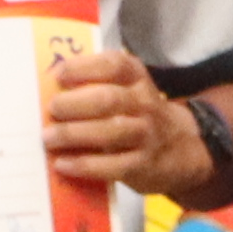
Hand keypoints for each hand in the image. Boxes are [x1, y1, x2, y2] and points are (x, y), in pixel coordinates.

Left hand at [42, 45, 178, 192]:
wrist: (184, 150)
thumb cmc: (141, 117)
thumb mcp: (130, 92)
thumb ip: (99, 86)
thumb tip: (51, 90)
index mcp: (137, 79)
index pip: (114, 65)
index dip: (84, 68)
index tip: (58, 74)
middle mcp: (145, 104)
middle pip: (108, 100)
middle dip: (75, 104)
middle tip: (51, 109)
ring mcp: (146, 135)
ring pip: (110, 132)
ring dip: (74, 134)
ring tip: (48, 137)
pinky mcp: (143, 165)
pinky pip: (112, 165)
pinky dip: (84, 164)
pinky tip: (63, 164)